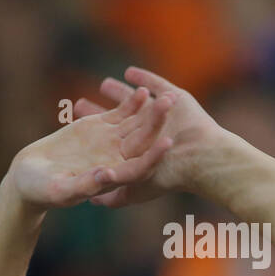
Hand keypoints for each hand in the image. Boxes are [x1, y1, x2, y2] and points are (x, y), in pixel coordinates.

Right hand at [9, 83, 175, 208]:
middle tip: (172, 105)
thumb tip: (107, 174)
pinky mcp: (101, 127)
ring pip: (137, 125)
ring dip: (152, 110)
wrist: (29, 175)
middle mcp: (119, 160)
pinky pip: (121, 113)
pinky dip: (132, 103)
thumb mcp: (61, 190)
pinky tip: (143, 90)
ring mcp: (112, 142)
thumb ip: (85, 184)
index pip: (140, 168)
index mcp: (114, 179)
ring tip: (166, 96)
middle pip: (144, 142)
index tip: (167, 143)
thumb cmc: (42, 190)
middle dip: (159, 123)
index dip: (154, 156)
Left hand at [73, 66, 227, 207]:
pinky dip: (144, 80)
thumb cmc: (168, 176)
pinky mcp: (176, 99)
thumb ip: (113, 195)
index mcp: (139, 151)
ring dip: (121, 95)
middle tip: (77, 105)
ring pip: (137, 103)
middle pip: (119, 121)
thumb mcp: (134, 189)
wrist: (201, 157)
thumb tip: (92, 202)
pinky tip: (129, 73)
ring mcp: (164, 116)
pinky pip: (157, 87)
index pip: (110, 141)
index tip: (73, 128)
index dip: (93, 134)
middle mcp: (150, 133)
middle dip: (100, 114)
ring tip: (103, 84)